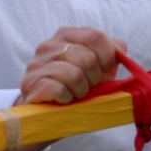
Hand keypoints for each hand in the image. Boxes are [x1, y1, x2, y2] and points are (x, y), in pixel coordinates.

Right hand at [0, 28, 126, 150]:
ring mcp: (37, 64)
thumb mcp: (99, 68)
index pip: (94, 36)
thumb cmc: (76, 88)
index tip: (104, 70)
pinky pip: (59, 89)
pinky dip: (67, 98)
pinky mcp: (30, 84)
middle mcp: (49, 44)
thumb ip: (111, 53)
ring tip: (74, 94)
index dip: (107, 56)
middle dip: (93, 77)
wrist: (48, 115)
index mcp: (67, 35)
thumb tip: (120, 48)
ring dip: (80, 90)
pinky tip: (63, 100)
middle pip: (87, 57)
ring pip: (74, 74)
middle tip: (87, 86)